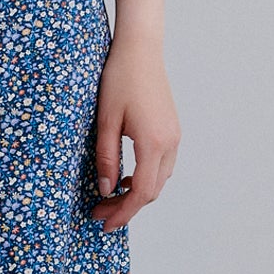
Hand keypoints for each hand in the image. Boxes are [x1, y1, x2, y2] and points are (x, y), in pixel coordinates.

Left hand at [90, 0, 178, 231]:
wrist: (140, 50)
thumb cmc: (119, 80)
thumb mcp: (105, 121)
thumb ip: (107, 158)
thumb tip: (107, 190)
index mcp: (154, 143)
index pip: (141, 193)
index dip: (122, 213)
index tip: (103, 223)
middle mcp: (170, 143)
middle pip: (152, 191)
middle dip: (127, 207)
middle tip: (99, 213)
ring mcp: (174, 137)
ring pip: (159, 180)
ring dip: (136, 193)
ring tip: (109, 198)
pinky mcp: (172, 130)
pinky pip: (162, 166)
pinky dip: (145, 178)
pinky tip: (125, 176)